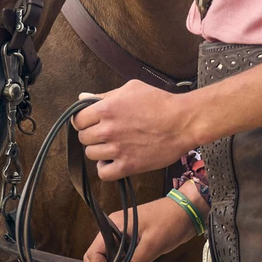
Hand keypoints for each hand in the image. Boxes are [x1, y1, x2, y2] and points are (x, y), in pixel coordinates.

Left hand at [73, 80, 195, 180]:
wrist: (184, 122)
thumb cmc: (161, 102)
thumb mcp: (132, 88)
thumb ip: (105, 94)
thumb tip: (83, 97)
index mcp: (106, 109)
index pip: (78, 120)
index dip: (84, 121)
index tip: (92, 122)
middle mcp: (108, 130)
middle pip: (83, 138)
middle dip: (92, 135)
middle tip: (107, 133)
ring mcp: (117, 149)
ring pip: (91, 154)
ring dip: (100, 150)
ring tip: (114, 145)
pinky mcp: (127, 166)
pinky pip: (103, 173)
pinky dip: (105, 168)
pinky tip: (114, 160)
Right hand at [80, 196, 198, 261]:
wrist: (188, 210)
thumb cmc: (171, 221)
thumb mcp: (152, 244)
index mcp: (114, 226)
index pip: (95, 254)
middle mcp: (114, 230)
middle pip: (96, 257)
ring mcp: (122, 236)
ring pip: (105, 258)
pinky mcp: (132, 242)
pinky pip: (117, 257)